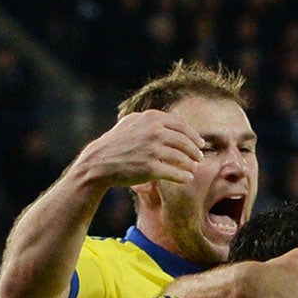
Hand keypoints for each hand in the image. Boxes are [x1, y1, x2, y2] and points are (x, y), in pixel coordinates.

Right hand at [70, 110, 202, 189]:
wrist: (98, 162)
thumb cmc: (114, 143)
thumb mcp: (130, 122)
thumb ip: (149, 119)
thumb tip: (168, 120)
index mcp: (152, 118)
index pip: (181, 126)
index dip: (193, 136)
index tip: (200, 143)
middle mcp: (154, 132)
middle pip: (184, 142)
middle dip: (195, 151)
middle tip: (199, 158)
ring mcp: (152, 150)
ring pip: (181, 158)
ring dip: (190, 165)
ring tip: (193, 169)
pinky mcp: (150, 168)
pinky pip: (173, 173)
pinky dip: (183, 177)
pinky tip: (188, 178)